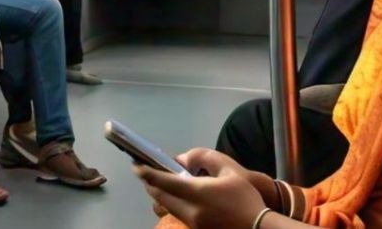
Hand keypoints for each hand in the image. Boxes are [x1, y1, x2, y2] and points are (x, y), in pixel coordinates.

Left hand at [135, 149, 269, 228]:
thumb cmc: (245, 198)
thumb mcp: (229, 171)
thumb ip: (205, 158)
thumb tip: (183, 159)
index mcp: (196, 193)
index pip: (162, 181)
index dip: (146, 172)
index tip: (136, 164)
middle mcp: (189, 210)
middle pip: (158, 196)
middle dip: (149, 183)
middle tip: (143, 171)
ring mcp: (191, 223)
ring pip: (165, 206)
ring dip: (158, 194)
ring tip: (157, 182)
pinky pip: (176, 214)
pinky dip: (170, 203)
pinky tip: (175, 196)